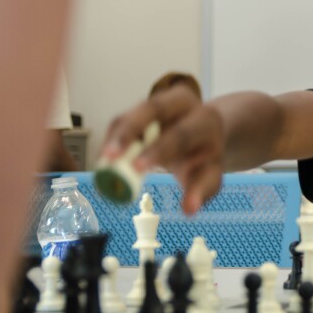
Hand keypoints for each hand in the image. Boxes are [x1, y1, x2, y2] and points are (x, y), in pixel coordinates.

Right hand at [100, 84, 223, 214]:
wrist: (204, 135)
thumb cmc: (204, 159)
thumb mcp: (209, 174)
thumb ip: (201, 190)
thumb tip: (189, 210)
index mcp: (206, 120)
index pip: (182, 133)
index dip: (159, 149)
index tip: (137, 168)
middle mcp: (183, 103)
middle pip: (154, 107)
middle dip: (130, 132)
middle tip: (109, 157)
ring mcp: (160, 102)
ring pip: (133, 113)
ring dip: (115, 137)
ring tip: (102, 163)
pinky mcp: (141, 108)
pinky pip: (123, 121)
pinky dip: (111, 139)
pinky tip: (103, 161)